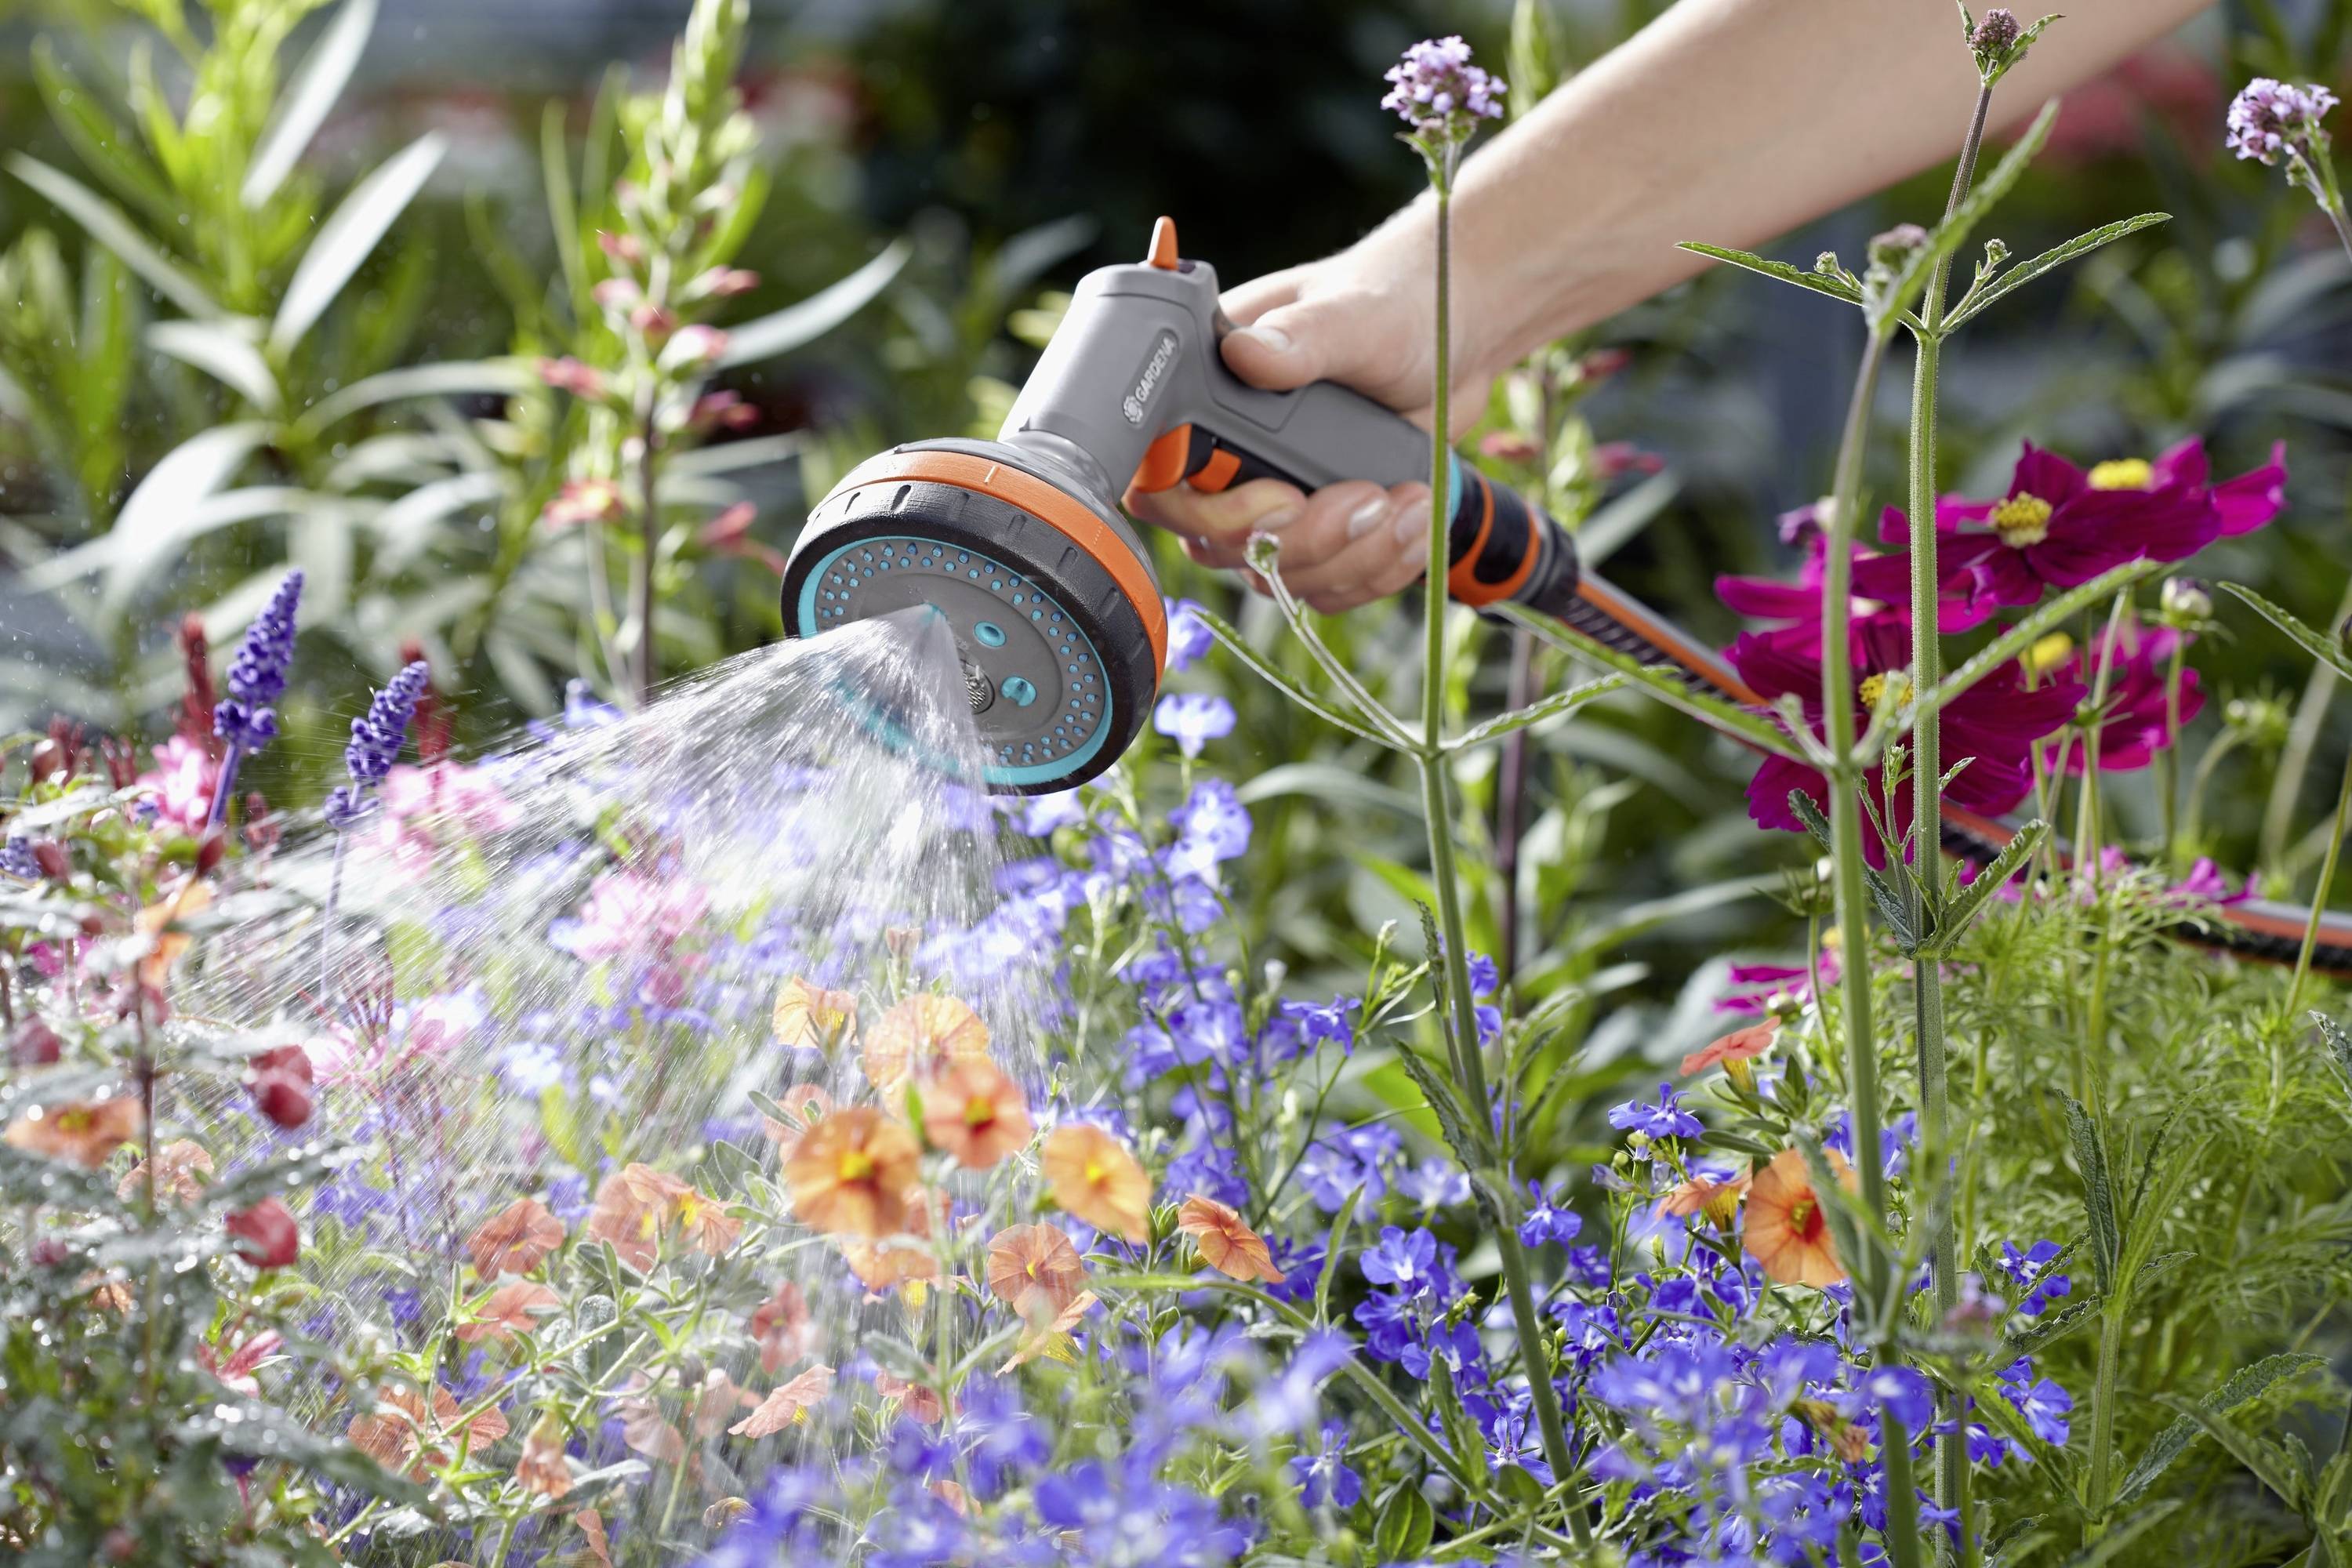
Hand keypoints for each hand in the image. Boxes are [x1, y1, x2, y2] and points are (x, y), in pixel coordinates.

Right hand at [1122, 236, 1488, 614]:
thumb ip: (1302, 337)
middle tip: (1369, 498)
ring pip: (1276, 575)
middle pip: (1220, 546)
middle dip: (1303, 540)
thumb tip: (1246, 354)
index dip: (1212, 512)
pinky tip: (1414, 523)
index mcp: (1209, 393)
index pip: (1162, 482)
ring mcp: (1272, 497)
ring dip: (1350, 557)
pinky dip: (1375, 568)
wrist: (1458, 339)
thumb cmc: (1397, 302)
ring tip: (1408, 503)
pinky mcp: (1319, 529)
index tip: (1287, 496)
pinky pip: (1324, 585)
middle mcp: (1228, 455)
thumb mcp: (1354, 315)